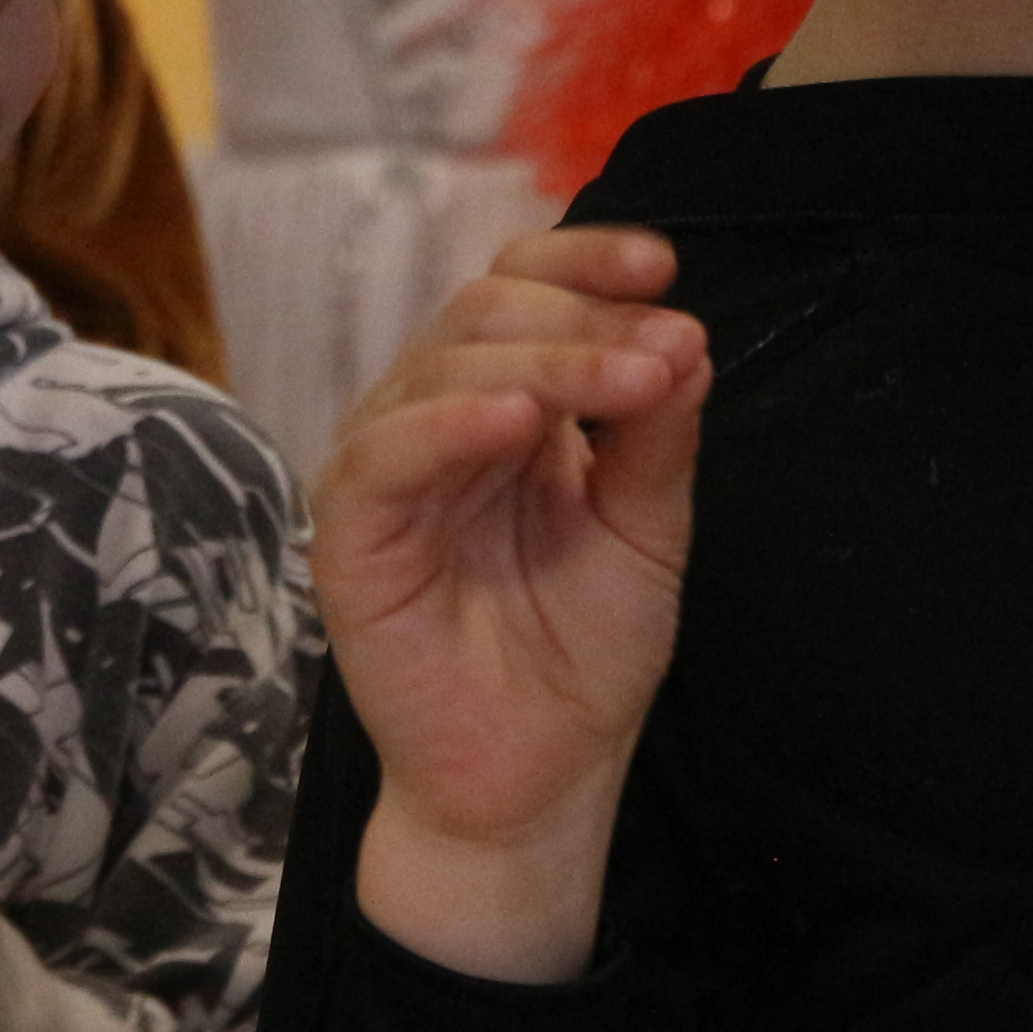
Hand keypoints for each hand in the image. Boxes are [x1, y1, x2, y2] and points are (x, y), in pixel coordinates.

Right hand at [316, 229, 712, 979]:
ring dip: (546, 360)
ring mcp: (387, 471)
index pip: (524, 284)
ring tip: (631, 382)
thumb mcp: (648, 526)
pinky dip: (447, 424)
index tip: (665, 266)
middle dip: (584, 315)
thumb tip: (685, 333)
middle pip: (484, 306)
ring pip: (440, 364)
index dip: (587, 259)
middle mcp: (436, 418)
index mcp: (506, 399)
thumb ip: (658, 433)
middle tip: (665, 350)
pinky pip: (381, 456)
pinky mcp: (347, 537)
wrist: (541, 773)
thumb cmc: (584, 649)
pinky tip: (517, 422)